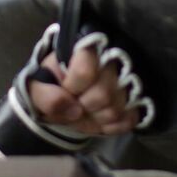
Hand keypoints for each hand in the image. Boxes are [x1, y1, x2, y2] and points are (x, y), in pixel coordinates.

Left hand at [26, 27, 153, 135]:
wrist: (70, 89)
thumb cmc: (55, 83)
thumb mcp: (39, 86)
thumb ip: (47, 96)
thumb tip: (74, 110)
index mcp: (86, 49)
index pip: (86, 71)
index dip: (72, 87)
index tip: (66, 88)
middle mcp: (114, 62)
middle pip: (103, 94)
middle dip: (84, 107)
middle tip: (76, 105)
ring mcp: (129, 83)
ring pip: (116, 110)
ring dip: (95, 119)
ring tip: (86, 112)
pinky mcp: (138, 102)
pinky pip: (128, 121)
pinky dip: (110, 127)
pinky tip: (100, 119)